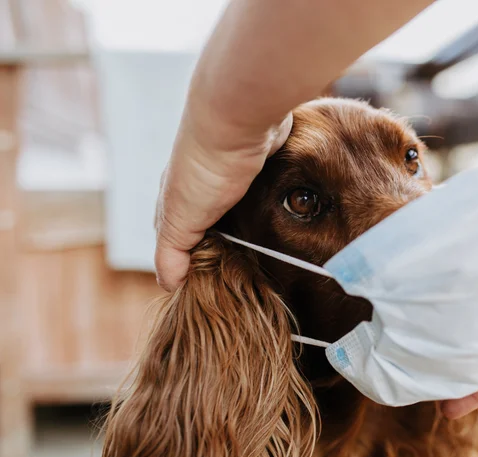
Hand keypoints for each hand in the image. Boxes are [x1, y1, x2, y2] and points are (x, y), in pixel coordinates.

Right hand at [154, 109, 292, 290]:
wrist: (239, 117)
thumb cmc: (204, 168)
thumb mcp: (181, 218)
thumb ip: (172, 250)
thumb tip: (169, 284)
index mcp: (176, 200)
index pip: (177, 240)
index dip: (189, 264)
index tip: (208, 288)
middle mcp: (201, 187)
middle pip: (209, 227)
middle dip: (221, 249)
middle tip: (240, 277)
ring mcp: (231, 176)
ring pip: (236, 212)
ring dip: (245, 231)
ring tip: (262, 258)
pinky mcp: (259, 166)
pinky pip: (261, 195)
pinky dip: (266, 209)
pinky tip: (278, 224)